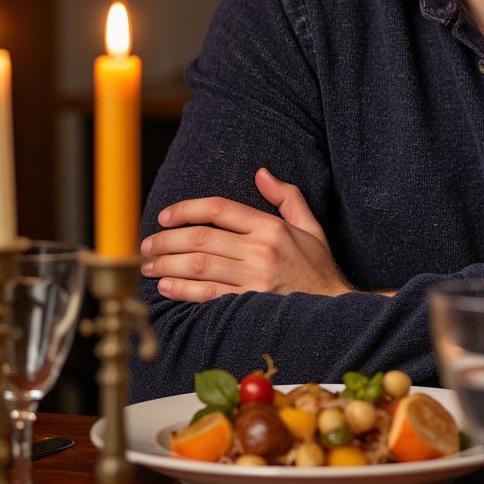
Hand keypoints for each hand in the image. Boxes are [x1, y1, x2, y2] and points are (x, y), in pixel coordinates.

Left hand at [140, 168, 352, 302]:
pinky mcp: (249, 306)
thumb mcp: (311, 226)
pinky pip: (207, 294)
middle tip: (148, 245)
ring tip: (150, 266)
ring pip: (199, 265)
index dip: (186, 209)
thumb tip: (261, 173)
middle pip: (201, 237)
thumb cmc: (318, 269)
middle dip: (167, 239)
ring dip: (167, 264)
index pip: (219, 208)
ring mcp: (255, 279)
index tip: (165, 216)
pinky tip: (167, 287)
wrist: (335, 311)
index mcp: (272, 227)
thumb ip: (287, 196)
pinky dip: (182, 290)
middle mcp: (261, 250)